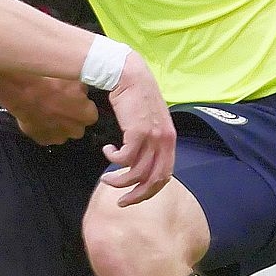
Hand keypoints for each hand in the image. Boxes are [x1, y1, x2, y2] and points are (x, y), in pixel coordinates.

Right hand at [2, 75, 99, 144]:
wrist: (24, 91)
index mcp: (88, 115)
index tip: (73, 97)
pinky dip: (43, 125)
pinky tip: (37, 113)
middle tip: (59, 102)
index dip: (81, 104)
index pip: (90, 112)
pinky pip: (45, 133)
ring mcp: (58, 137)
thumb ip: (81, 88)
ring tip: (46, 107)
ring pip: (61, 130)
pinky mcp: (41, 139)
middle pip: (77, 124)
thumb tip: (82, 91)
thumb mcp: (74, 76)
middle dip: (70, 116)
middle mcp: (76, 130)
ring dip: (57, 122)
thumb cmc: (51, 82)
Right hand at [100, 53, 174, 204]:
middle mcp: (166, 140)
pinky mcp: (139, 131)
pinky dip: (113, 159)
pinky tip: (106, 150)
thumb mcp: (147, 121)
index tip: (133, 196)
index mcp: (170, 139)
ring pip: (137, 173)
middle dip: (137, 195)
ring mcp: (154, 136)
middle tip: (121, 202)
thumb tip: (137, 163)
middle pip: (154, 180)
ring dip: (119, 180)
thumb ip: (148, 141)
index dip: (149, 191)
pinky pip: (125, 158)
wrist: (128, 74)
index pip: (165, 175)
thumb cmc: (134, 96)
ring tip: (106, 178)